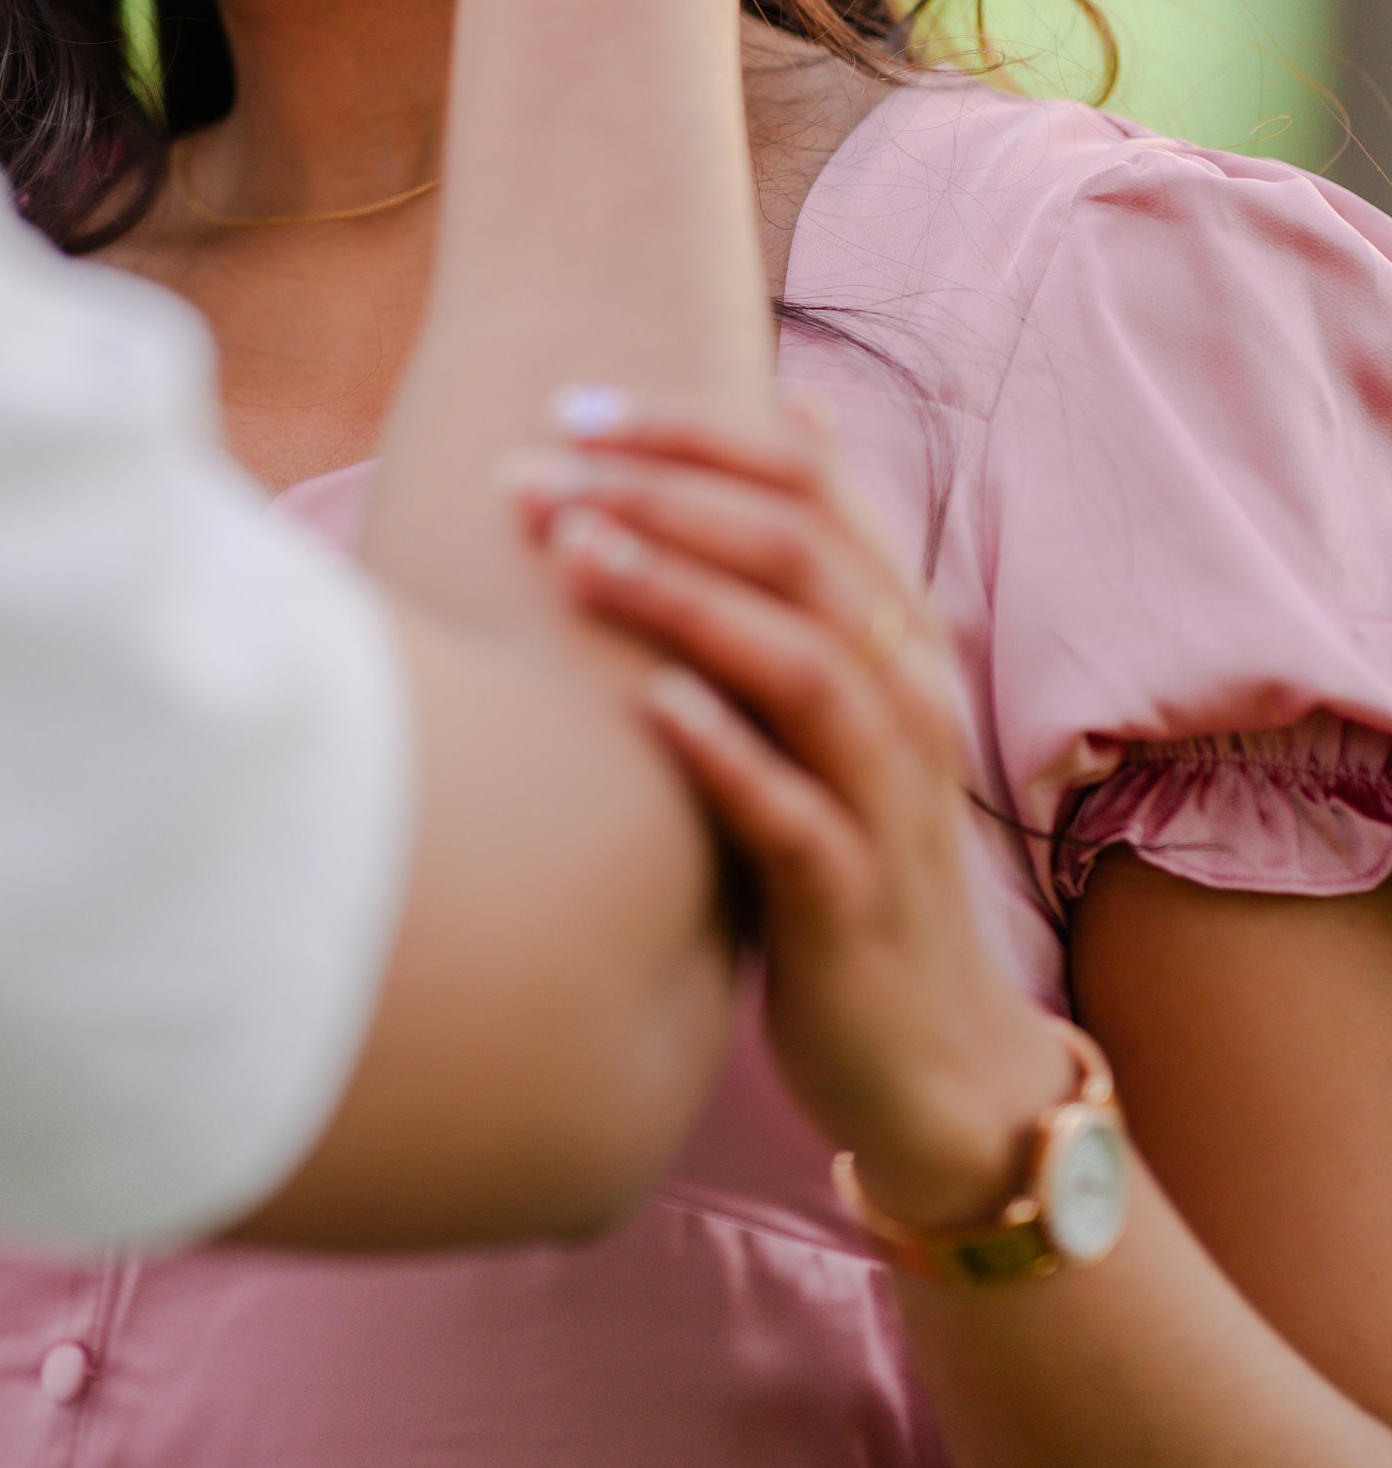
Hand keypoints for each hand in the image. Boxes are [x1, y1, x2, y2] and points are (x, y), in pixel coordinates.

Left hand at [508, 399, 1074, 1228]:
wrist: (931, 1062)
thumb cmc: (849, 850)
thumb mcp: (841, 697)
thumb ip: (815, 565)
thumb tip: (799, 404)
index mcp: (899, 633)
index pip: (812, 482)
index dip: (697, 430)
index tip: (573, 407)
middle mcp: (908, 698)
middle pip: (802, 553)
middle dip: (664, 496)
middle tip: (537, 473)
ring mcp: (890, 803)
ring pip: (806, 666)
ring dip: (686, 599)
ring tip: (574, 551)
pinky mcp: (856, 907)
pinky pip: (799, 817)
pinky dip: (727, 752)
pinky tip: (651, 707)